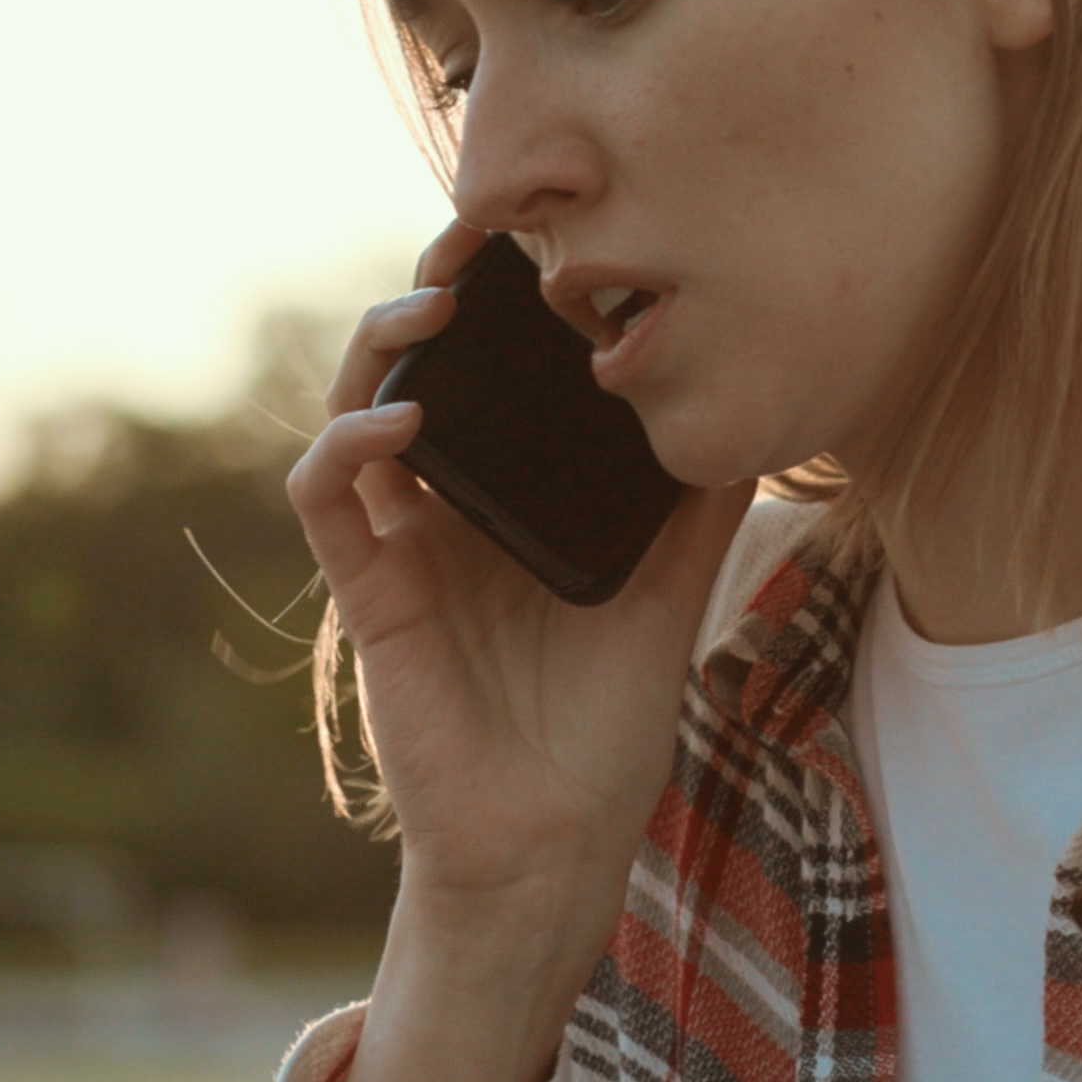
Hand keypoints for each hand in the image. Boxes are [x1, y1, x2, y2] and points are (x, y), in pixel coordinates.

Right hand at [286, 222, 753, 906]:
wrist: (557, 843)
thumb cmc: (607, 726)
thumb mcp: (674, 592)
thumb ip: (698, 505)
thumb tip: (755, 405)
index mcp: (509, 501)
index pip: (488, 375)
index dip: (494, 304)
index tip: (535, 239)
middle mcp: (446, 512)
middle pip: (413, 370)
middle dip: (429, 293)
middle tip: (470, 238)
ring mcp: (400, 549)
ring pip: (354, 413)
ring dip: (378, 348)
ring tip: (431, 306)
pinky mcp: (369, 597)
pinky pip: (325, 501)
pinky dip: (346, 448)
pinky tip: (397, 419)